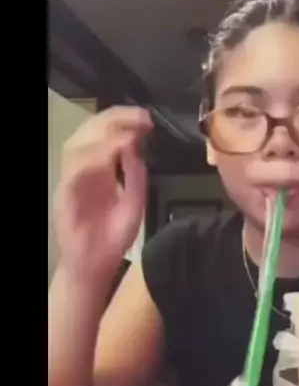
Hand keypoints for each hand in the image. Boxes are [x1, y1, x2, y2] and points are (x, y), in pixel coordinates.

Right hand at [53, 106, 153, 280]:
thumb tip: (136, 146)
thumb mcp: (135, 202)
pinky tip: (111, 155)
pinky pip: (73, 173)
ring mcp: (71, 183)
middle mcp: (83, 171)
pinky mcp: (65, 199)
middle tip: (139, 118)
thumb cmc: (112, 237)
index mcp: (99, 169)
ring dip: (102, 135)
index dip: (123, 121)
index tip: (146, 118)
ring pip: (76, 146)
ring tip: (127, 134)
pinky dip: (91, 159)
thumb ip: (136, 176)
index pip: (105, 133)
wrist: (97, 267)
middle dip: (114, 119)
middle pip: (89, 132)